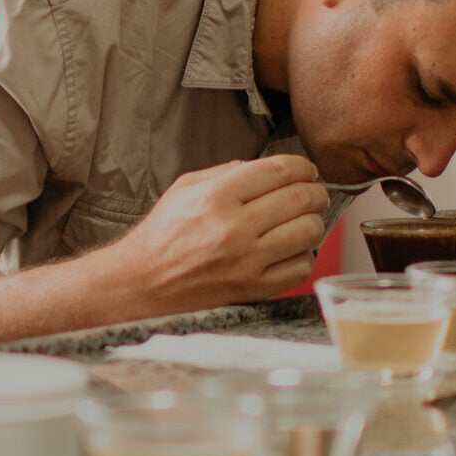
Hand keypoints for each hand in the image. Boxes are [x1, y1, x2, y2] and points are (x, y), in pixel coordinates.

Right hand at [90, 155, 328, 316]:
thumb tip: (268, 169)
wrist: (141, 284)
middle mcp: (234, 227)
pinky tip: (290, 251)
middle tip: (312, 194)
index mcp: (216, 196)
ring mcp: (246, 260)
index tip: (306, 171)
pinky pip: (300, 267)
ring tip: (303, 221)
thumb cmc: (161, 236)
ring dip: (312, 222)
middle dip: (314, 192)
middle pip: (300, 198)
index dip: (303, 167)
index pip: (280, 170)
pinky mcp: (253, 288)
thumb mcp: (184, 189)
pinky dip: (302, 256)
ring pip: (308, 231)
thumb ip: (225, 172)